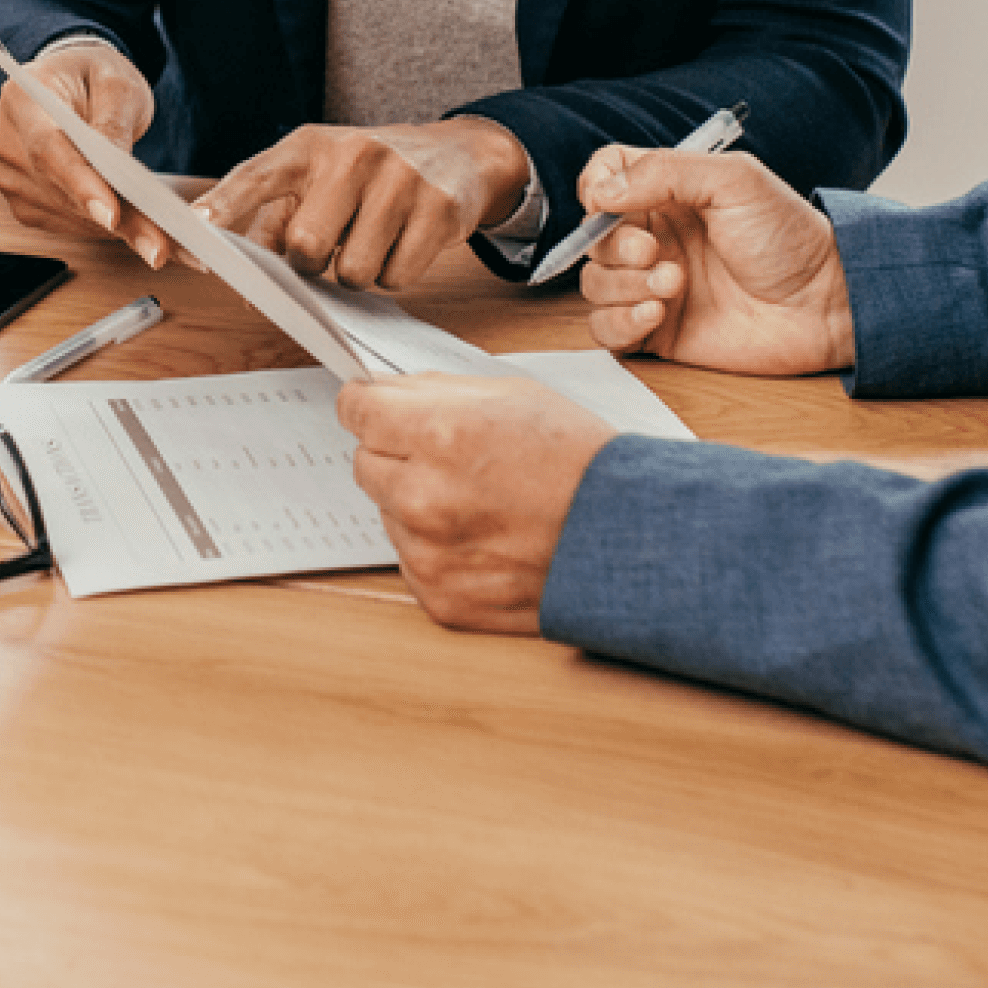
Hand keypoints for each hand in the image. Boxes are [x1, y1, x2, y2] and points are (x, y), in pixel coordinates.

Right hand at [0, 36, 173, 266]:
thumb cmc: (93, 77)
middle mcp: (4, 137)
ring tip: (155, 240)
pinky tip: (127, 227)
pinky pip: (59, 222)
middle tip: (158, 244)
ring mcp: (7, 172)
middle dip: (110, 218)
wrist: (70, 85)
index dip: (79, 184)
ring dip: (109, 230)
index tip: (111, 215)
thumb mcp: (117, 83)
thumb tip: (117, 169)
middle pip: (57, 187)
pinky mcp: (20, 198)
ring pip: (61, 212)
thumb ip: (114, 123)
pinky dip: (95, 227)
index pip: (48, 148)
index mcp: (23, 97)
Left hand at [197, 117, 530, 292]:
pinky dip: (394, 275)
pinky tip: (402, 243)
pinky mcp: (438, 207)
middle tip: (331, 248)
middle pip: (307, 246)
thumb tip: (245, 284)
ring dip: (357, 273)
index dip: (223, 204)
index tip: (195, 227)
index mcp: (309, 147)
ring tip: (370, 241)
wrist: (456, 154)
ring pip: (354, 271)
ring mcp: (399, 178)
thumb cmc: (368, 175)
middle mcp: (352, 154)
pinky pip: (396, 277)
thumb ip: (272, 223)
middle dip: (313, 265)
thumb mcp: (317, 179)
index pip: (256, 176)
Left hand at [337, 373, 616, 632]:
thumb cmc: (581, 463)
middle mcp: (423, 496)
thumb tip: (385, 390)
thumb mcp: (513, 396)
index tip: (378, 409)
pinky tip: (486, 540)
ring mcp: (428, 552)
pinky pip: (412, 559)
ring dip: (418, 504)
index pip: (356, 409)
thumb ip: (436, 391)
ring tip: (482, 503)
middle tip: (452, 460)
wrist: (632, 540)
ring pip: (388, 513)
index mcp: (438, 433)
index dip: (370, 405)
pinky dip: (438, 549)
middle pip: (364, 462)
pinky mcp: (439, 596)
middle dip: (397, 455)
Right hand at [572, 143, 854, 373]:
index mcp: (670, 196)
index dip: (595, 185)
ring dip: (624, 285)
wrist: (823, 305)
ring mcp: (654, 286)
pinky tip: (658, 314)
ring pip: (594, 283)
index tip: (607, 200)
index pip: (605, 177)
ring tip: (674, 286)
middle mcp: (656, 238)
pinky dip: (620, 322)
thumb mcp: (734, 181)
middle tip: (654, 253)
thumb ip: (663, 172)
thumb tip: (601, 192)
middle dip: (614, 245)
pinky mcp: (658, 332)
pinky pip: (606, 330)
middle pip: (593, 235)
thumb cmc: (788, 238)